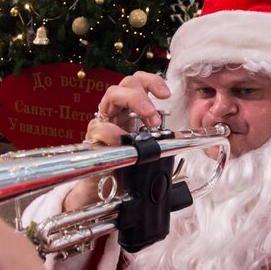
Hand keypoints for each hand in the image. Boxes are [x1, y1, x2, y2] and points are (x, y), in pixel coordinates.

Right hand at [64, 72, 170, 210]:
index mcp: (129, 110)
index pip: (139, 83)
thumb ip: (159, 139)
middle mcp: (116, 111)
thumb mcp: (145, 148)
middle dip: (144, 95)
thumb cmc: (123, 165)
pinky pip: (100, 127)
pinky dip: (113, 132)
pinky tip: (123, 139)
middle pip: (127, 83)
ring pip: (112, 95)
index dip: (153, 82)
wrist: (103, 188)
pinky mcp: (93, 138)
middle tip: (155, 117)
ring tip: (148, 123)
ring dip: (133, 102)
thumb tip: (177, 135)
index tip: (166, 94)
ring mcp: (103, 121)